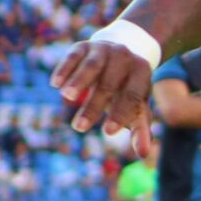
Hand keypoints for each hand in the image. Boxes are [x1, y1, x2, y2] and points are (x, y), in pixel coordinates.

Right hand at [49, 41, 155, 157]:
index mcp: (142, 73)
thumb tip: (144, 154)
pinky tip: (56, 84)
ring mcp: (103, 49)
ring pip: (91, 66)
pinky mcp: (84, 46)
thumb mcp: (138, 106)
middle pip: (109, 84)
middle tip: (80, 127)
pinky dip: (64, 69)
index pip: (132, 95)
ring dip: (78, 82)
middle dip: (94, 106)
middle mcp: (124, 57)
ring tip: (68, 98)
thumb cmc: (129, 89)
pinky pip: (74, 56)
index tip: (108, 132)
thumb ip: (141, 129)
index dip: (121, 113)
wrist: (123, 51)